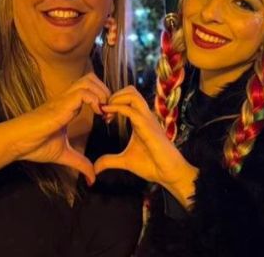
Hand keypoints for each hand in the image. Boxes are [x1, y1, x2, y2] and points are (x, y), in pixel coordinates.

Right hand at [4, 73, 109, 183]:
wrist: (17, 143)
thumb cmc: (35, 145)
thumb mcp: (64, 155)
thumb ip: (80, 163)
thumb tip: (92, 179)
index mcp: (69, 107)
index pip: (91, 90)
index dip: (103, 100)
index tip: (107, 118)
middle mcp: (67, 99)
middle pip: (92, 79)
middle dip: (106, 92)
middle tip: (108, 112)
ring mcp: (64, 100)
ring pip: (89, 81)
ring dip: (101, 94)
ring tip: (103, 113)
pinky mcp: (61, 105)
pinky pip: (83, 92)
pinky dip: (94, 99)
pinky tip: (97, 114)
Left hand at [95, 87, 197, 206]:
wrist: (169, 173)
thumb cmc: (152, 165)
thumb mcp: (125, 161)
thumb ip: (110, 161)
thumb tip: (95, 167)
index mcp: (140, 119)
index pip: (128, 98)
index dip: (113, 101)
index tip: (102, 114)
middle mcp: (144, 115)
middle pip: (130, 90)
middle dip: (113, 95)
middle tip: (103, 110)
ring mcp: (147, 119)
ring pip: (132, 94)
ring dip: (115, 98)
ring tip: (105, 111)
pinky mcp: (147, 126)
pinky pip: (131, 109)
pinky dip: (116, 108)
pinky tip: (107, 115)